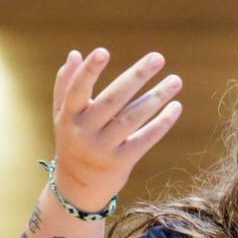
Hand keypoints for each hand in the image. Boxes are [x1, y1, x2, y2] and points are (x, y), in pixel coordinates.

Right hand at [51, 47, 182, 210]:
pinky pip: (144, 140)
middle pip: (113, 100)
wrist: (77, 187)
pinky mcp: (121, 162)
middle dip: (136, 76)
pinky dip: (161, 124)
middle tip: (158, 57)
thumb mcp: (61, 115)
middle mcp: (85, 131)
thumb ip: (65, 85)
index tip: (103, 51)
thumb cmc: (72, 141)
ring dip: (156, 97)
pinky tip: (175, 107)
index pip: (77, 89)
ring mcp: (103, 148)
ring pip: (133, 118)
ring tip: (175, 80)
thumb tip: (75, 53)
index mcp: (69, 116)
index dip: (89, 71)